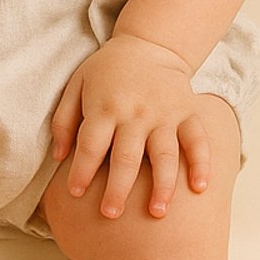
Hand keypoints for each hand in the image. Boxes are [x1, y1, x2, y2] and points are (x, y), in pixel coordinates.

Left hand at [51, 34, 209, 218]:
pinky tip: (199, 188)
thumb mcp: (76, 85)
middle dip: (117, 188)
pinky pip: (197, 141)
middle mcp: (135, 113)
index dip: (81, 170)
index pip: (90, 145)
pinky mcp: (188, 113)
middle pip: (125, 157)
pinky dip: (201, 164)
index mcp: (104, 107)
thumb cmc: (106, 71)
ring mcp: (165, 114)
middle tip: (110, 214)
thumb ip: (64, 120)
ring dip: (161, 185)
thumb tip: (58, 157)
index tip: (76, 193)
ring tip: (156, 212)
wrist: (148, 45)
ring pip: (164, 155)